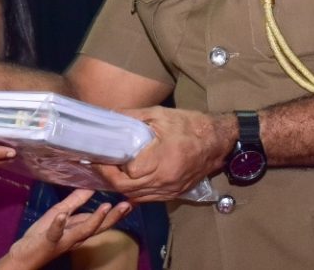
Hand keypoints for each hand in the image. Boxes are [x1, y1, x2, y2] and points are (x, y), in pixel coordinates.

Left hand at [0, 190, 131, 269]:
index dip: (114, 213)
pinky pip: (55, 233)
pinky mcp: (48, 241)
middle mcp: (75, 237)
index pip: (100, 221)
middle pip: (97, 227)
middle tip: (127, 205)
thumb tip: (91, 187)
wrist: (24, 255)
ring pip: (82, 232)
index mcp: (78, 230)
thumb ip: (74, 202)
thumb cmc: (43, 234)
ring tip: (106, 207)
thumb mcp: (60, 214)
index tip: (130, 202)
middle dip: (113, 217)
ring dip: (95, 219)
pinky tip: (61, 216)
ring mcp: (63, 240)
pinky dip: (58, 225)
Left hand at [95, 106, 231, 201]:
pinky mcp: (174, 194)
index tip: (96, 155)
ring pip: (135, 196)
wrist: (218, 140)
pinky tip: (125, 181)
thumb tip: (107, 116)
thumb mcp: (158, 114)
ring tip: (107, 171)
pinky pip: (147, 199)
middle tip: (95, 165)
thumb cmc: (189, 124)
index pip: (127, 172)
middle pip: (127, 187)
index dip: (109, 165)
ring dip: (118, 186)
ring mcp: (170, 190)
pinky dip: (133, 191)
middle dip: (108, 177)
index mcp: (162, 159)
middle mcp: (165, 180)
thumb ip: (131, 117)